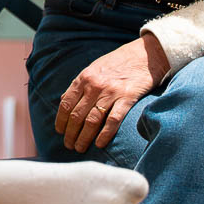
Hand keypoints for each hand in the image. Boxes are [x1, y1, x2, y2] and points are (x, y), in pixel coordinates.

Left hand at [55, 35, 168, 151]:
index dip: (61, 120)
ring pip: (92, 120)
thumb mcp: (93, 69)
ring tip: (80, 148)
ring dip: (83, 137)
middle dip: (70, 133)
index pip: (66, 103)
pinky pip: (113, 120)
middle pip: (77, 115)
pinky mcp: (127, 98)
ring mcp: (110, 92)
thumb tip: (64, 101)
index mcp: (83, 78)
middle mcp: (94, 85)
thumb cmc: (117, 64)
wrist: (144, 54)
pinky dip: (105, 134)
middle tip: (69, 145)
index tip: (60, 132)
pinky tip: (99, 144)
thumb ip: (80, 85)